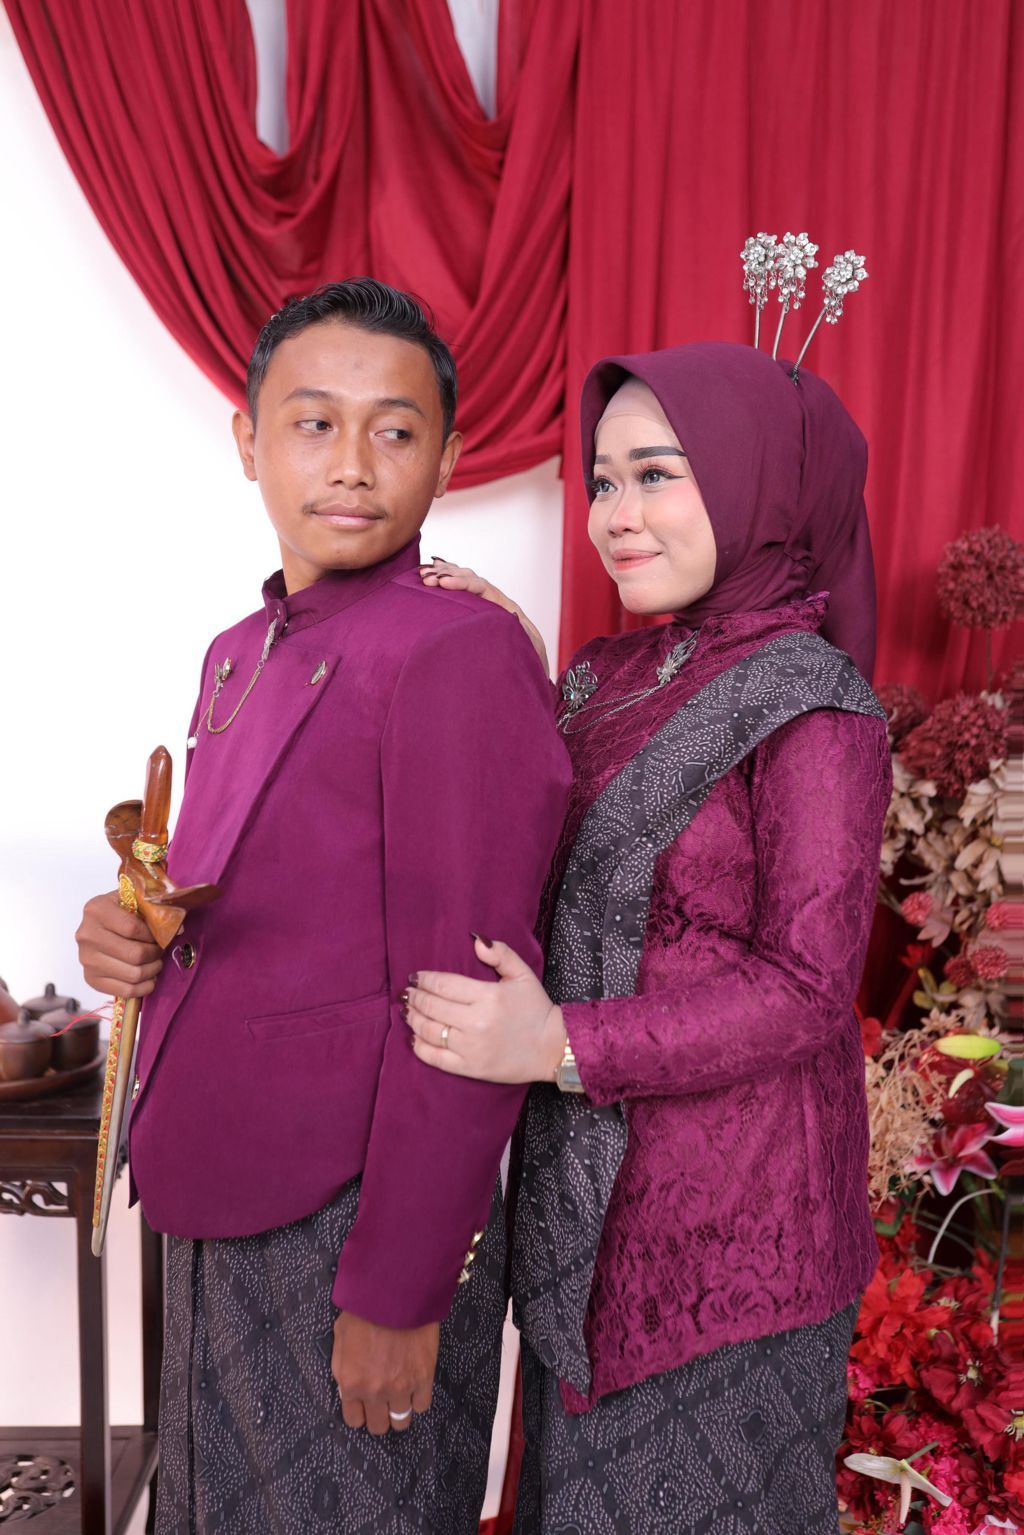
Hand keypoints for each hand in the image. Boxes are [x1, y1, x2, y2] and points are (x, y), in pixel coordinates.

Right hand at [76, 891, 163, 997]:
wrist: (101, 923)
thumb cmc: (122, 909)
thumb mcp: (135, 900)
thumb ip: (155, 910)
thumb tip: (178, 930)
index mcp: (96, 910)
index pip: (132, 928)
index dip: (154, 935)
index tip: (162, 935)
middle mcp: (87, 935)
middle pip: (134, 954)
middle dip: (155, 953)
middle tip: (161, 950)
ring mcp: (86, 959)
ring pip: (133, 974)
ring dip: (153, 970)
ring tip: (156, 962)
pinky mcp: (90, 979)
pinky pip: (125, 991)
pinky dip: (144, 987)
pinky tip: (149, 978)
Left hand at [332, 1311, 438, 1434]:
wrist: (394, 1292)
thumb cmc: (365, 1309)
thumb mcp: (340, 1338)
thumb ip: (343, 1368)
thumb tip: (348, 1387)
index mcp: (351, 1383)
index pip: (354, 1420)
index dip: (360, 1412)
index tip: (365, 1404)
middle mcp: (375, 1392)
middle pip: (378, 1426)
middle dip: (379, 1415)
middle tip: (383, 1401)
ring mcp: (401, 1387)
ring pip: (401, 1421)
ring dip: (400, 1410)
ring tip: (401, 1396)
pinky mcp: (423, 1377)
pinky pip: (423, 1405)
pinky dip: (419, 1399)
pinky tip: (416, 1387)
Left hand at [404, 936, 566, 1083]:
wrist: (551, 1048)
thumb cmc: (536, 1009)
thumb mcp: (523, 974)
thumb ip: (501, 954)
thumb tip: (476, 941)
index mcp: (488, 997)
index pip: (444, 984)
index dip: (424, 979)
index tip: (415, 977)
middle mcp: (476, 1022)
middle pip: (432, 1006)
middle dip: (415, 997)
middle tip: (408, 992)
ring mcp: (471, 1048)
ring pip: (429, 1031)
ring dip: (412, 1018)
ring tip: (407, 1010)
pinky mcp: (470, 1068)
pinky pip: (435, 1058)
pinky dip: (419, 1047)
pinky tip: (414, 1036)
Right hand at [419, 557, 548, 673]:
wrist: (529, 654)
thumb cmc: (527, 650)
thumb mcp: (527, 642)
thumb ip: (521, 630)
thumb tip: (511, 615)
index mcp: (503, 604)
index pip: (481, 586)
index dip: (462, 582)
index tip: (443, 584)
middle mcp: (492, 597)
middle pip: (468, 577)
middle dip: (447, 575)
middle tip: (427, 579)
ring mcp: (481, 600)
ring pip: (461, 579)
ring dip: (442, 575)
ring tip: (423, 576)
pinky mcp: (472, 606)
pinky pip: (457, 588)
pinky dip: (443, 579)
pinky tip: (428, 575)